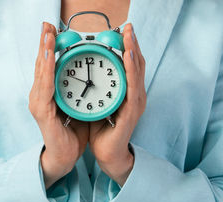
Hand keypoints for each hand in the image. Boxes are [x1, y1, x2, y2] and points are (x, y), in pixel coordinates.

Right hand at [29, 22, 88, 188]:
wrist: (65, 156)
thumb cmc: (71, 132)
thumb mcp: (78, 106)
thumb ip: (78, 91)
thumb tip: (91, 75)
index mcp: (47, 93)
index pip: (48, 65)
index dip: (49, 47)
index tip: (53, 30)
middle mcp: (39, 95)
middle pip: (41, 64)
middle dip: (44, 43)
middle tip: (47, 25)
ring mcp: (38, 103)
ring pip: (41, 72)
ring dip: (44, 52)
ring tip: (48, 35)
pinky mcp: (42, 111)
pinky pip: (45, 87)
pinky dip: (48, 70)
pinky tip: (50, 57)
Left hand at [88, 23, 146, 186]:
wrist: (108, 154)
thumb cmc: (103, 130)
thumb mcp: (99, 103)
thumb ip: (97, 89)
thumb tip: (85, 73)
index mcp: (128, 92)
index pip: (130, 65)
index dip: (128, 47)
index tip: (122, 31)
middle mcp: (135, 95)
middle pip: (137, 64)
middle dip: (133, 43)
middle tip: (128, 26)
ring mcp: (136, 103)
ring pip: (137, 72)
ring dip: (133, 51)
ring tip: (129, 35)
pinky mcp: (132, 112)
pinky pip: (132, 87)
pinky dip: (130, 70)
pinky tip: (127, 56)